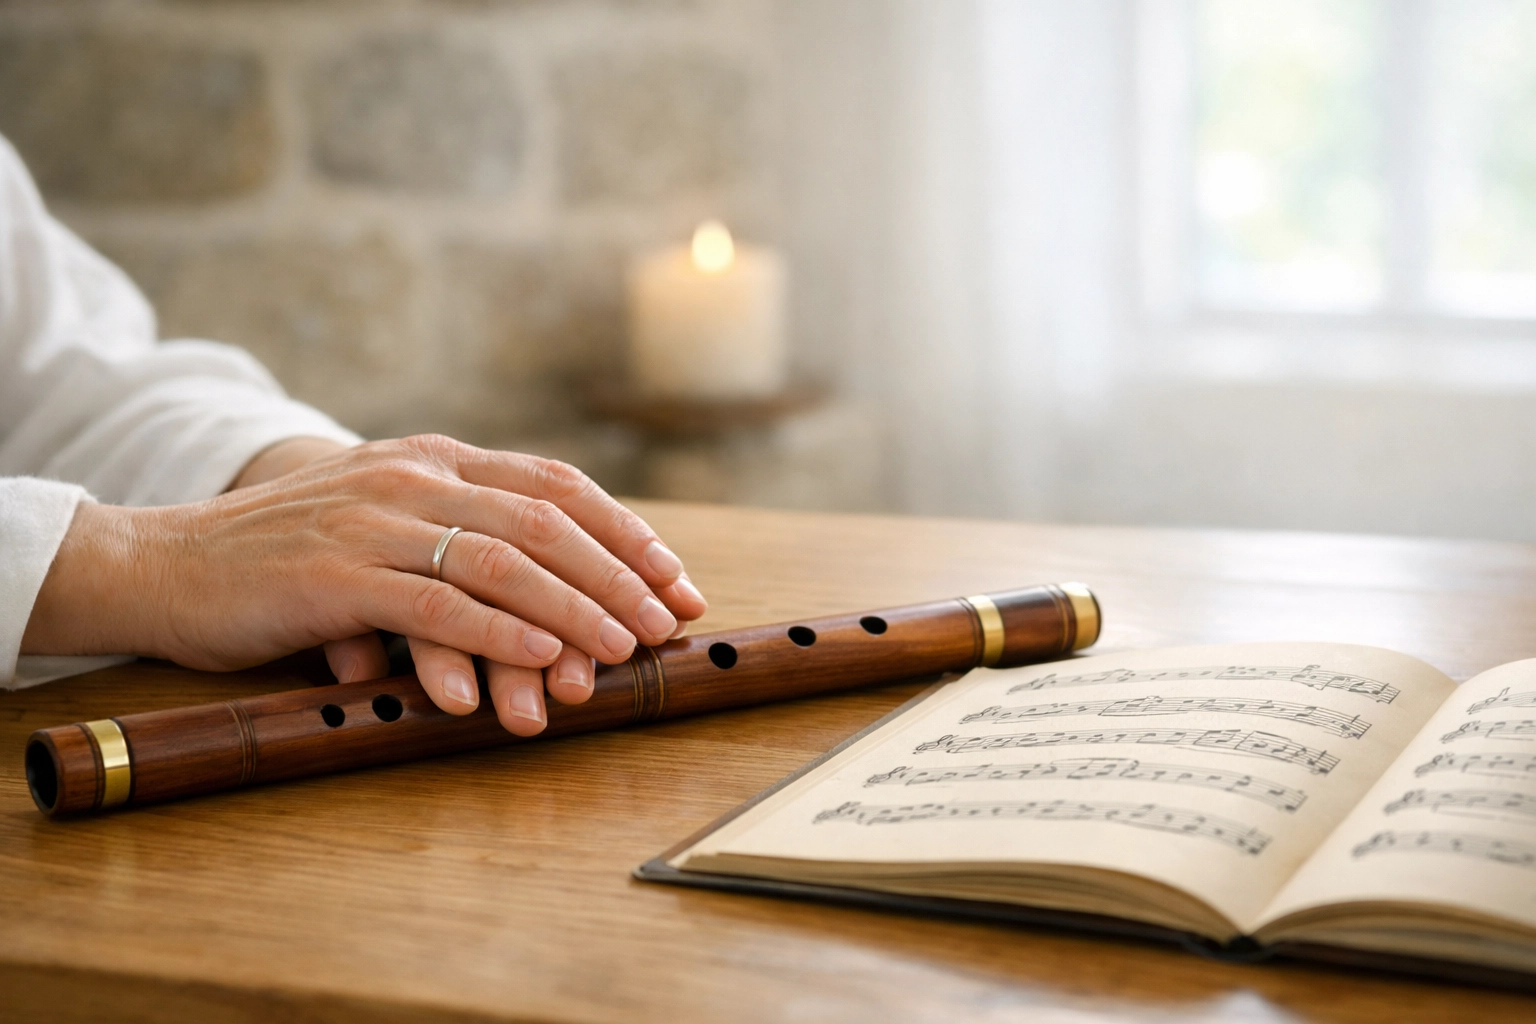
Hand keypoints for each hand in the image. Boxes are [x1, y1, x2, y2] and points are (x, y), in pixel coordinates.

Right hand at [22, 435, 707, 734]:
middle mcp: (414, 478)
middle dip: (618, 574)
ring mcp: (374, 522)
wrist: (167, 564)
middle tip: (667, 622)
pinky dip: (499, 631)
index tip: (676, 580)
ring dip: (575, 608)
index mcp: (436, 461)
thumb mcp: (386, 522)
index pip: (557, 485)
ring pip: (503, 561)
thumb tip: (562, 591)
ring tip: (624, 648)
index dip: (627, 532)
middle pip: (546, 522)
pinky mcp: (336, 576)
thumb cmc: (289, 558)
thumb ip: (461, 533)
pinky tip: (543, 654)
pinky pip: (436, 604)